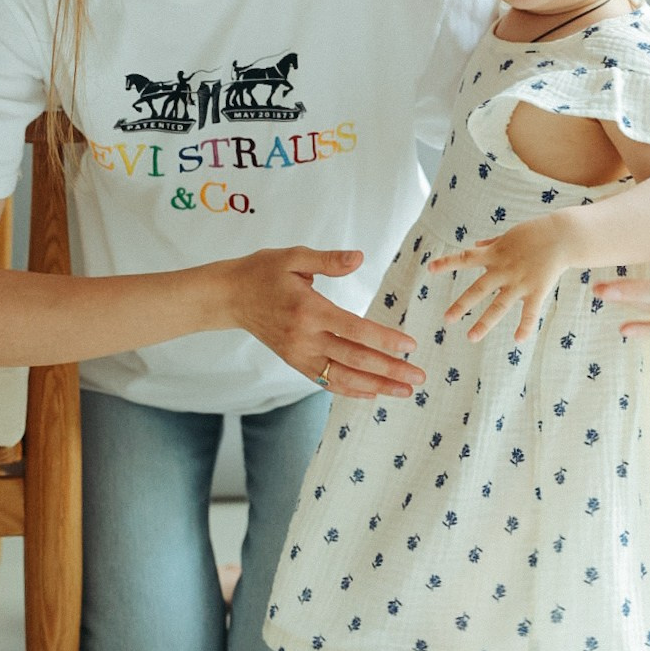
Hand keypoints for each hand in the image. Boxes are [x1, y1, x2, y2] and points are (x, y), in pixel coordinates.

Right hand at [228, 246, 425, 398]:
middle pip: (354, 359)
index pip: (354, 330)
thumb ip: (328, 260)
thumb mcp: (293, 257)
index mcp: (308, 310)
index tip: (410, 345)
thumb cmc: (262, 272)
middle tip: (419, 375)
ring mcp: (298, 354)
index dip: (384, 340)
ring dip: (376, 386)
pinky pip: (326, 382)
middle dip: (389, 369)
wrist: (230, 297)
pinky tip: (373, 393)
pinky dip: (350, 390)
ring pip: (342, 376)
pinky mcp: (295, 362)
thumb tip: (359, 258)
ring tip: (405, 391)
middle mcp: (304, 338)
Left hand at [428, 217, 570, 342]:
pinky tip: (518, 340)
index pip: (465, 258)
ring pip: (499, 306)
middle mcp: (503, 270)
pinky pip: (530, 312)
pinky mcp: (537, 289)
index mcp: (494, 255)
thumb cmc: (534, 233)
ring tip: (470, 337)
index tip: (430, 269)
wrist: (562, 235)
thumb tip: (476, 246)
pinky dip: (525, 326)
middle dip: (461, 305)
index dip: (447, 263)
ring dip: (484, 322)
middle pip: (478, 290)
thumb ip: (492, 243)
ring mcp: (519, 282)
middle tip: (446, 319)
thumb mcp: (508, 235)